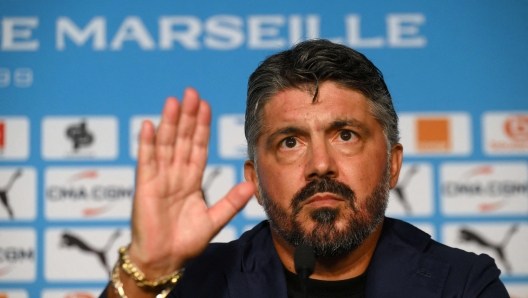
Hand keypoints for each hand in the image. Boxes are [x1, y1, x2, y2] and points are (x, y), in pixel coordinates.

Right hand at [128, 88, 254, 277]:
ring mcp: (159, 178)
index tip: (207, 106)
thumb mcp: (214, 219)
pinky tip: (149, 125)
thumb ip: (230, 202)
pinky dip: (146, 143)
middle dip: (188, 117)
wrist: (164, 260)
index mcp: (191, 179)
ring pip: (166, 144)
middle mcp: (175, 174)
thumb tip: (251, 185)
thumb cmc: (186, 242)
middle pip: (183, 139)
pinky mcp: (144, 186)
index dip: (203, 127)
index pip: (199, 147)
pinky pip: (146, 161)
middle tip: (192, 93)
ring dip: (169, 123)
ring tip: (174, 101)